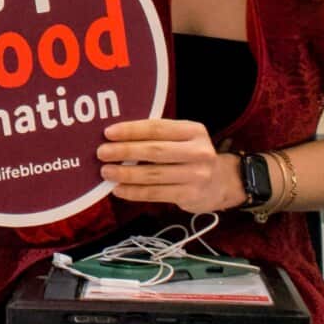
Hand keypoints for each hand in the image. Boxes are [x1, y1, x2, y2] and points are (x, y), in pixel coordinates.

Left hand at [97, 120, 242, 213]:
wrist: (222, 183)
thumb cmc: (189, 156)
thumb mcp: (181, 139)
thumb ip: (156, 136)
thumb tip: (114, 137)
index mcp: (193, 131)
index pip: (157, 128)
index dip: (131, 130)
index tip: (108, 133)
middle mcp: (199, 152)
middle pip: (155, 150)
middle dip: (125, 151)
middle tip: (101, 153)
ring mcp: (197, 175)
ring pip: (154, 174)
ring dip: (126, 174)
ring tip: (106, 172)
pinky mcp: (191, 195)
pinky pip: (156, 193)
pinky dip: (134, 192)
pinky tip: (118, 190)